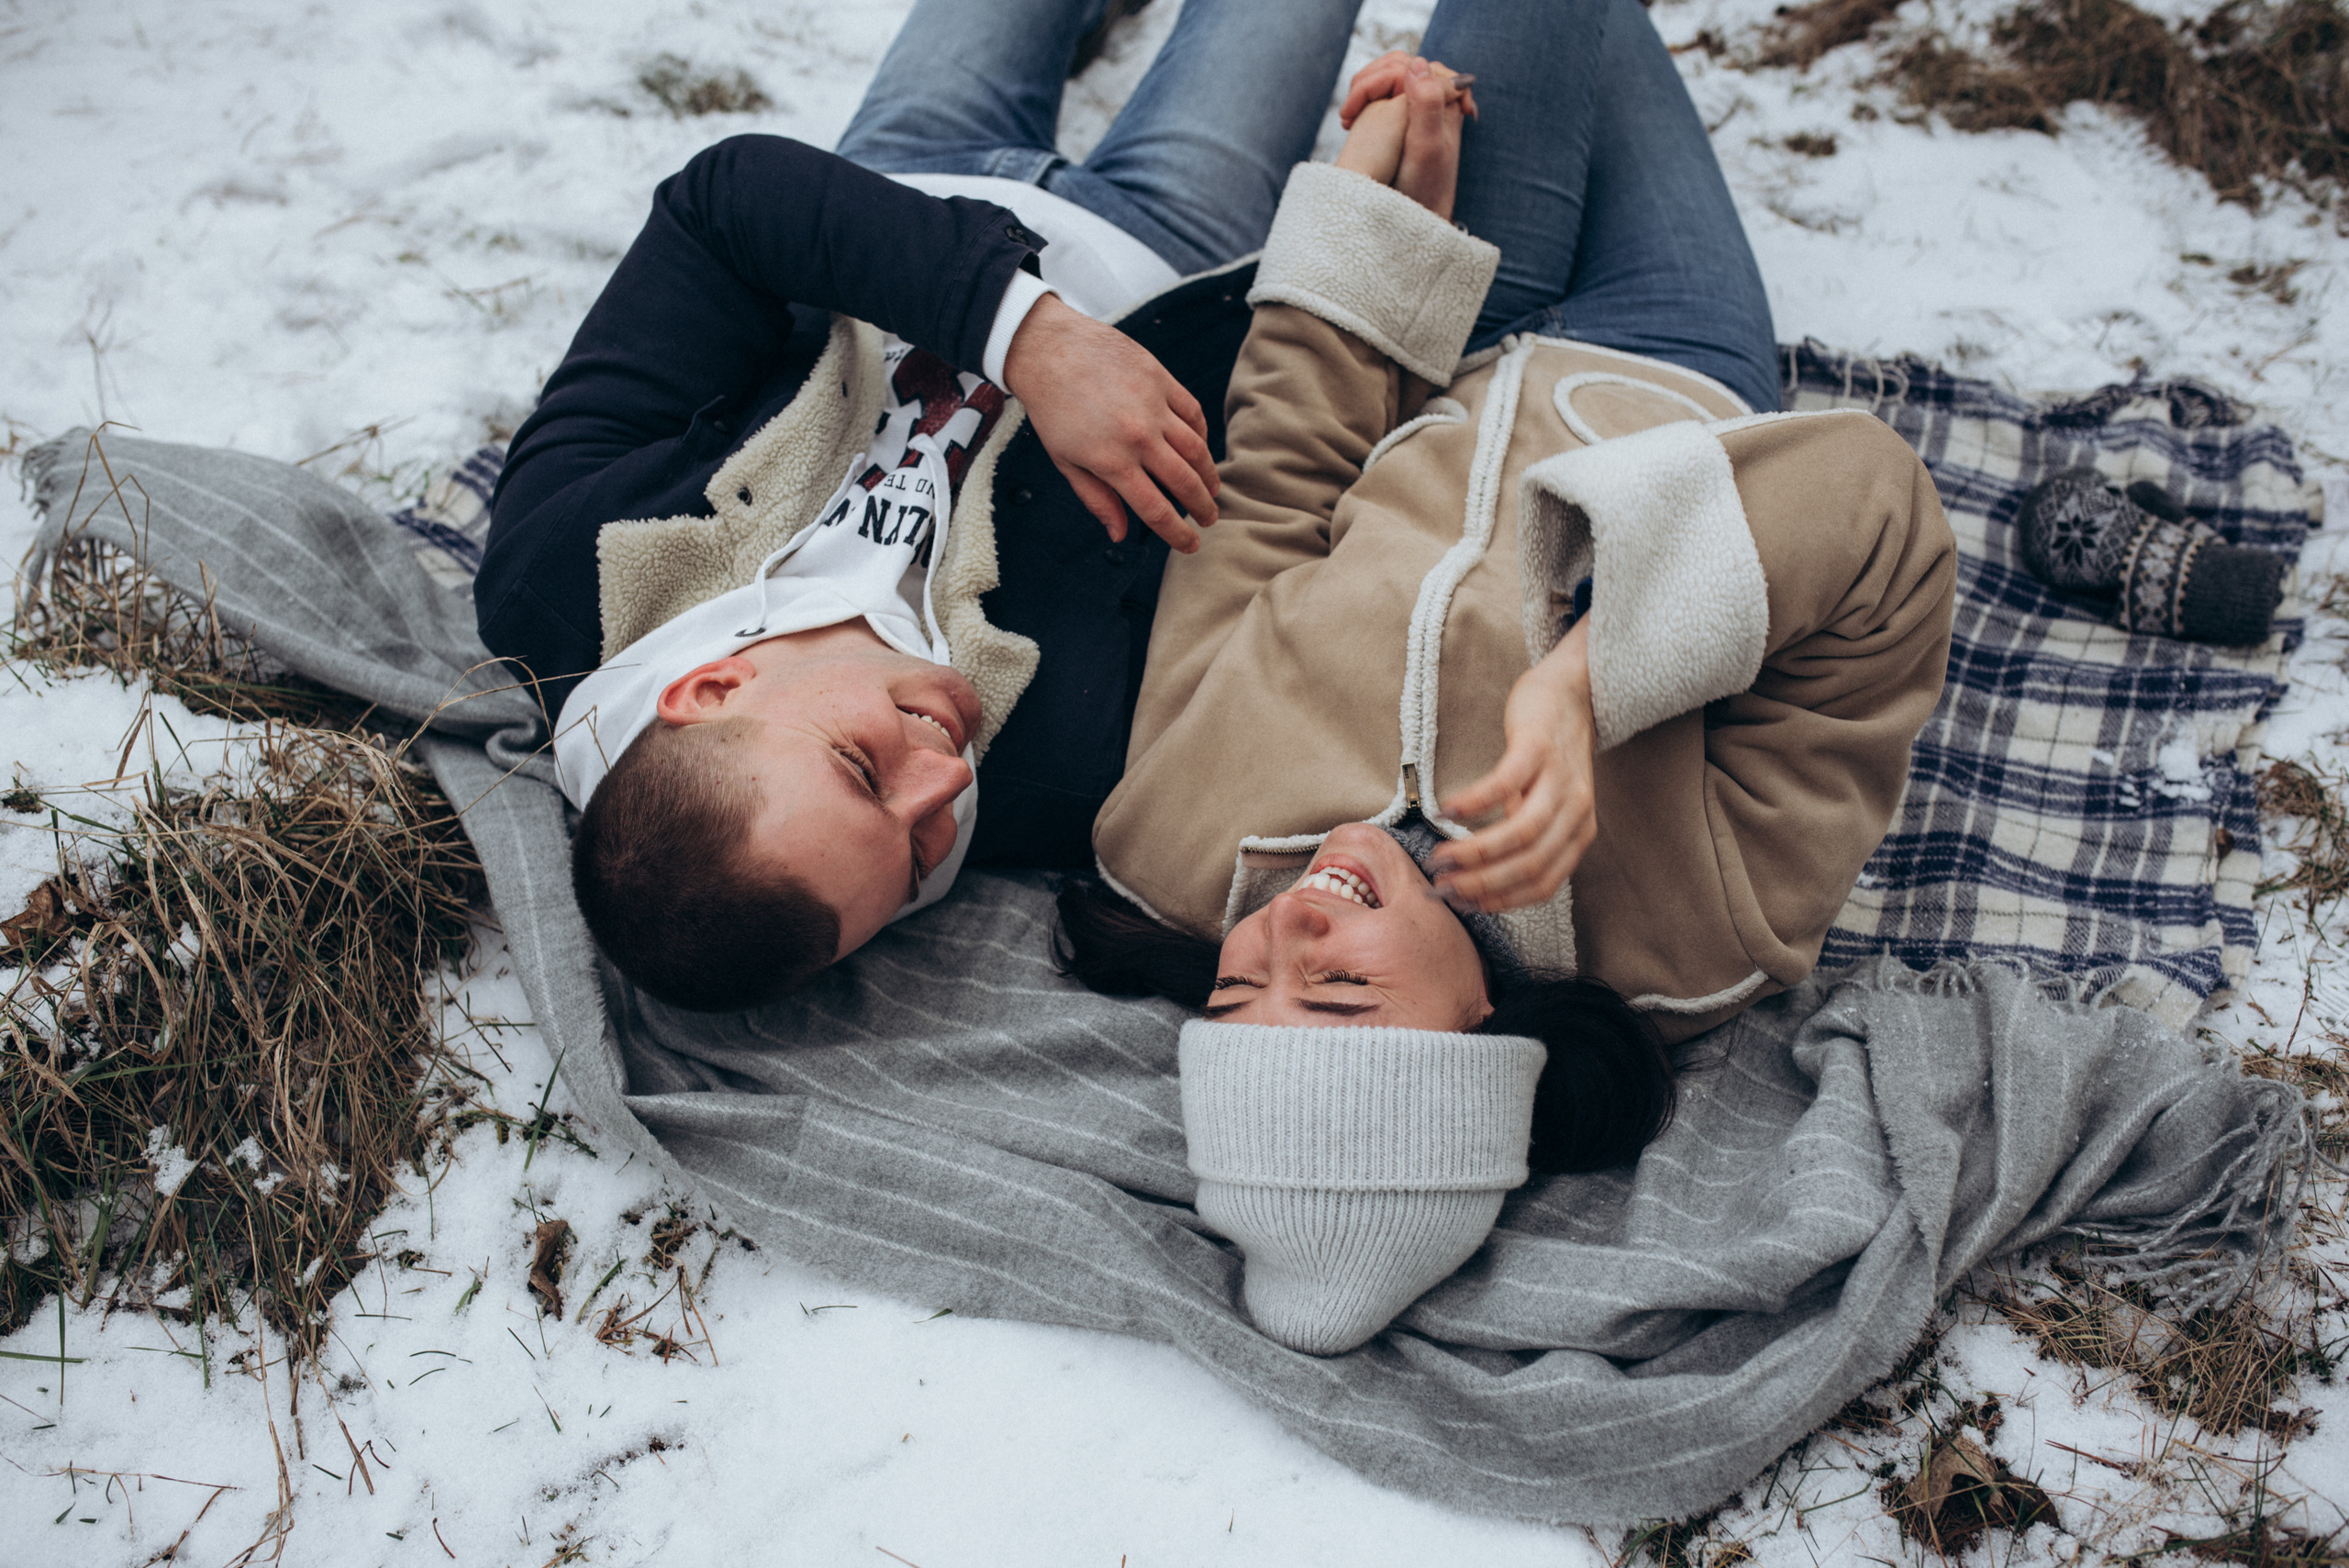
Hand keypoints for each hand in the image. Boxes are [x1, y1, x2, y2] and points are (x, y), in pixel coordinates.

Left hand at [1000, 292, 1218, 551]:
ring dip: (1208, 475)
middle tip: (1210, 519)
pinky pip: (1193, 413)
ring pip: (1197, 449)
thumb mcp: (1065, 461)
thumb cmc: (1052, 409)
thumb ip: (1096, 499)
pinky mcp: (1161, 379)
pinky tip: (1201, 449)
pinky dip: (1202, 435)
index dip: (1177, 533)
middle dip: (1202, 507)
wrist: (1048, 349)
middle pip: (1185, 482)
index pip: (1156, 509)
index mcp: (1112, 461)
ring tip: (1211, 490)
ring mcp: (1154, 405)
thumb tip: (1118, 533)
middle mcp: (1139, 436)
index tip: (1190, 545)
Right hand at [1331, 57, 1469, 221]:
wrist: (1423, 214)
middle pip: (1396, 67)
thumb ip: (1427, 102)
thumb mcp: (1426, 145)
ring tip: (1349, 119)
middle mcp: (1438, 96)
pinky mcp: (1410, 119)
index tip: (1351, 112)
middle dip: (1367, 84)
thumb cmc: (1425, 185)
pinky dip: (1366, 102)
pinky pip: (1384, 95)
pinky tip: (1354, 122)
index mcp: (1448, 94)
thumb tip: (1415, 63)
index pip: (1405, 66)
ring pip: (1389, 80)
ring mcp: (1424, 107)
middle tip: (1347, 114)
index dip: (1374, 82)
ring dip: (1364, 93)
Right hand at [1429, 621, 1597, 911]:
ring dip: (1476, 852)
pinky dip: (1473, 802)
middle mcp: (1576, 811)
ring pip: (1521, 832)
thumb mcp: (1549, 804)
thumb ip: (1529, 838)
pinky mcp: (1537, 746)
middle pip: (1530, 864)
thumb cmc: (1549, 753)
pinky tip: (1446, 810)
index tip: (1463, 905)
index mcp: (1579, 832)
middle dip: (1482, 884)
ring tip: (1441, 857)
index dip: (1501, 902)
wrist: (1572, 690)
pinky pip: (1504, 783)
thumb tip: (1482, 875)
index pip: (1542, 885)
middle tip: (1442, 887)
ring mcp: (1560, 778)